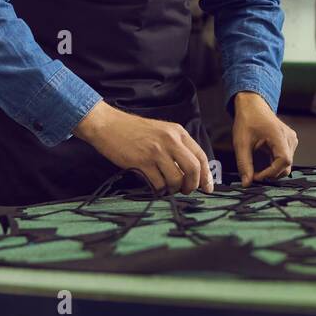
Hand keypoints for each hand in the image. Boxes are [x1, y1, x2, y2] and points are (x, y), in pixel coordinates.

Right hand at [74, 100, 213, 194]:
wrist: (108, 125)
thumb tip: (192, 171)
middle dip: (192, 185)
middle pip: (193, 169)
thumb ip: (177, 146)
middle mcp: (170, 140)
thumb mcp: (162, 131)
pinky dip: (159, 190)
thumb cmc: (134, 130)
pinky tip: (155, 186)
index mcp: (177, 132)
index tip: (207, 188)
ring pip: (176, 180)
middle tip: (186, 191)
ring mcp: (156, 151)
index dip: (206, 175)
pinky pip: (158, 184)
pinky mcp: (142, 162)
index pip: (200, 156)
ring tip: (167, 188)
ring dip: (174, 189)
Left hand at [231, 91, 297, 186]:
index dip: (271, 173)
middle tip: (254, 175)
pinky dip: (275, 164)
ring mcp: (292, 140)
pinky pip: (285, 158)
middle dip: (271, 174)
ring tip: (257, 169)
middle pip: (286, 165)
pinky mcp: (289, 142)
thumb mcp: (241, 143)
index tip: (256, 177)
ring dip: (273, 170)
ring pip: (286, 164)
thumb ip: (244, 164)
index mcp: (280, 135)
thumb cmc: (247, 121)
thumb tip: (246, 184)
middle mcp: (290, 138)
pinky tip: (262, 162)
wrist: (252, 106)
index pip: (284, 161)